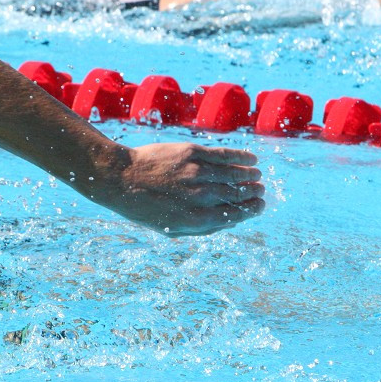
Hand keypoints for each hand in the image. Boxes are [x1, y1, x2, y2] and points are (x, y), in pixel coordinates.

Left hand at [101, 143, 263, 235]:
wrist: (120, 178)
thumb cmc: (144, 207)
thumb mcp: (171, 228)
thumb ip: (203, 229)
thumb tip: (232, 222)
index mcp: (197, 219)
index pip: (236, 214)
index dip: (252, 210)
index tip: (259, 205)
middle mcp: (200, 196)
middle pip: (238, 194)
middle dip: (253, 192)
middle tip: (259, 190)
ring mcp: (197, 172)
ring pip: (235, 173)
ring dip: (250, 175)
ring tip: (256, 175)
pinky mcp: (192, 152)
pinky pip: (224, 155)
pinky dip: (241, 157)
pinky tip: (251, 159)